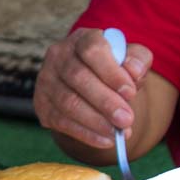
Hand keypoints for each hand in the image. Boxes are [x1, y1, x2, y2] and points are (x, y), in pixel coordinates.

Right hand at [34, 27, 152, 149]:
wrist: (92, 83)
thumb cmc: (114, 69)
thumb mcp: (131, 59)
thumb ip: (138, 60)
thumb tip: (133, 71)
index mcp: (82, 39)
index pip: (92, 50)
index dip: (111, 72)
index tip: (130, 92)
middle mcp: (58, 55)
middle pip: (78, 77)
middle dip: (105, 102)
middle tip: (127, 120)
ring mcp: (46, 79)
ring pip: (67, 102)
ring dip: (95, 121)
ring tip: (118, 133)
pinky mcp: (41, 103)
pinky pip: (60, 120)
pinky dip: (84, 133)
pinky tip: (104, 140)